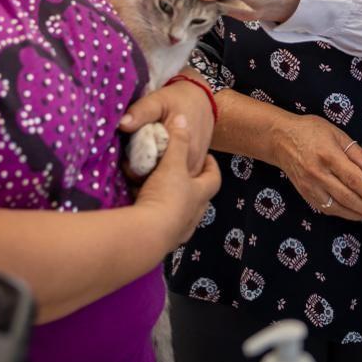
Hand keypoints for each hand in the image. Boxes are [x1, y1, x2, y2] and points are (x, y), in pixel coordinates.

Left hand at [120, 72, 214, 173]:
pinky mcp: (194, 171)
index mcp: (180, 149)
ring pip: (165, 184)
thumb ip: (141, 112)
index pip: (151, 171)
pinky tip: (152, 165)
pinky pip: (174, 182)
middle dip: (141, 174)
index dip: (133, 168)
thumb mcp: (158, 100)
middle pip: (158, 181)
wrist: (201, 100)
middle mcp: (190, 165)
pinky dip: (161, 177)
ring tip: (141, 161)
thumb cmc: (178, 99)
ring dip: (151, 177)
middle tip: (130, 160)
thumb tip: (122, 124)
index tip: (125, 158)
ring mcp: (193, 171)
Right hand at [135, 115, 220, 246]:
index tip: (207, 157)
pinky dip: (158, 220)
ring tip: (162, 195)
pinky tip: (147, 215)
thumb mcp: (172, 163)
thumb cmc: (165, 196)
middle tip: (184, 176)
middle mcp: (193, 214)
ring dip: (176, 206)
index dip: (212, 167)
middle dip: (195, 188)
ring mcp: (180, 231)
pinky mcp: (163, 243)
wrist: (148, 236)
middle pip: (201, 200)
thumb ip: (177, 141)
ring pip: (183, 216)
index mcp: (199, 193)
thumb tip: (183, 118)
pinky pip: (164, 228)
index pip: (214, 178)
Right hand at [272, 115, 361, 221]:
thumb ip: (357, 154)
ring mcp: (310, 187)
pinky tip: (356, 212)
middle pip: (348, 198)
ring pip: (339, 208)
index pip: (353, 179)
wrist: (279, 139)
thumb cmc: (310, 131)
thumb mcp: (337, 134)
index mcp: (328, 156)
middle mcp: (318, 175)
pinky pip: (328, 209)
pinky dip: (344, 213)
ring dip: (359, 214)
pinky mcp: (306, 195)